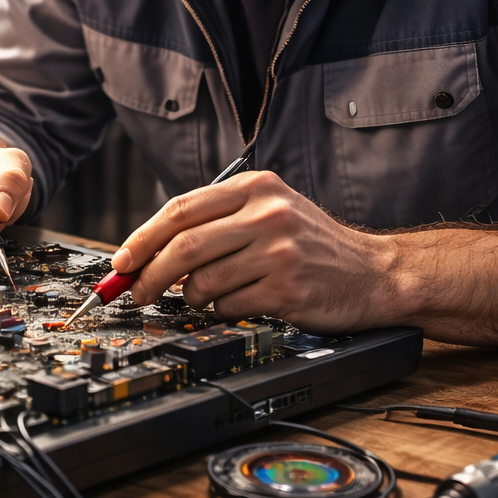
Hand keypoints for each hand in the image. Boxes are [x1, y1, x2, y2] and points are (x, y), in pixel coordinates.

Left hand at [111, 171, 398, 333]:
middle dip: (150, 274)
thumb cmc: (313, 246)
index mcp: (257, 187)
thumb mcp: (272, 211)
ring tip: (199, 297)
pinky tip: (234, 304)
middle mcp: (268, 213)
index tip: (122, 261)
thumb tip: (150, 250)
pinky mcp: (286, 288)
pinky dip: (218, 310)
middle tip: (137, 292)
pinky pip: (228, 305)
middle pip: (184, 246)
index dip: (142, 238)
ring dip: (189, 297)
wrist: (375, 273)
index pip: (181, 209)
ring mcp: (279, 251)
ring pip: (203, 280)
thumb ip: (218, 220)